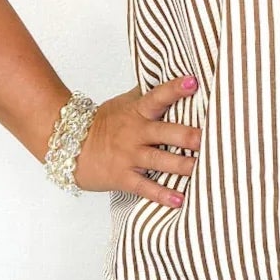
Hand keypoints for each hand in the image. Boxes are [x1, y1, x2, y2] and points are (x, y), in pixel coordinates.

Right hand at [72, 74, 202, 205]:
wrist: (69, 145)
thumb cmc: (103, 123)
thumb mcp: (124, 103)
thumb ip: (148, 95)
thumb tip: (175, 79)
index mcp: (137, 111)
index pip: (158, 96)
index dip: (175, 89)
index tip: (193, 83)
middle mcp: (136, 132)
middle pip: (166, 132)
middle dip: (189, 136)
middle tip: (209, 138)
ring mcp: (130, 155)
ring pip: (161, 160)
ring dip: (184, 165)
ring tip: (204, 168)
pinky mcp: (124, 176)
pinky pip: (146, 187)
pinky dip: (162, 195)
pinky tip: (180, 199)